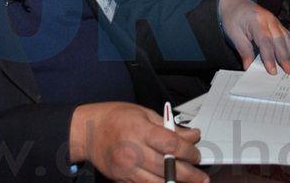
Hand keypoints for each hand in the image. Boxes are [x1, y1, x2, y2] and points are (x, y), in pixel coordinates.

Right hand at [69, 102, 206, 182]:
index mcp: (140, 130)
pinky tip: (170, 182)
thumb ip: (169, 127)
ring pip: (158, 182)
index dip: (189, 151)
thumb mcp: (144, 113)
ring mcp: (126, 169)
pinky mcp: (122, 179)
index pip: (171, 145)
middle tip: (202, 177)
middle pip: (167, 167)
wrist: (88, 132)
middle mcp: (133, 152)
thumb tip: (191, 136)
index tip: (196, 153)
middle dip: (189, 174)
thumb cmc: (115, 118)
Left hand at [218, 0, 289, 74]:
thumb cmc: (232, 18)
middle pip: (279, 41)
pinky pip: (288, 36)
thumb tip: (249, 67)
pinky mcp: (277, 24)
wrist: (234, 2)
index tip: (273, 71)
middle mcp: (269, 20)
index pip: (265, 41)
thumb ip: (243, 50)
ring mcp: (275, 21)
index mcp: (256, 21)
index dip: (270, 57)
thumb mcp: (234, 34)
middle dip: (286, 58)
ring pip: (287, 38)